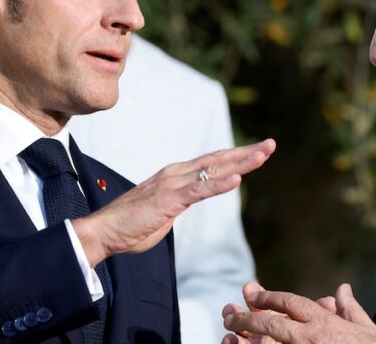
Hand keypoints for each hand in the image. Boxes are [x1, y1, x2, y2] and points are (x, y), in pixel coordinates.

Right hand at [74, 139, 275, 265]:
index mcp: (175, 176)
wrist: (104, 231)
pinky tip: (237, 179)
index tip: (258, 152)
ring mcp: (172, 184)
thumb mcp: (163, 211)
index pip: (212, 162)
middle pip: (218, 159)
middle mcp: (175, 173)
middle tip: (271, 144)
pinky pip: (199, 190)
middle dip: (246, 152)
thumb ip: (178, 202)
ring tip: (263, 155)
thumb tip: (187, 201)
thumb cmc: (131, 226)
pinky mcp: (168, 199)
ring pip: (213, 170)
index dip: (237, 156)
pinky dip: (219, 183)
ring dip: (240, 162)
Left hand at [222, 282, 375, 343]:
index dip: (269, 297)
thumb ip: (351, 309)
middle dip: (247, 316)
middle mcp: (310, 337)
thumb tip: (342, 289)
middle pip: (272, 322)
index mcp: (325, 323)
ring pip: (267, 343)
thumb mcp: (368, 331)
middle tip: (228, 313)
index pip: (291, 303)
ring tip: (227, 332)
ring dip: (243, 338)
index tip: (252, 293)